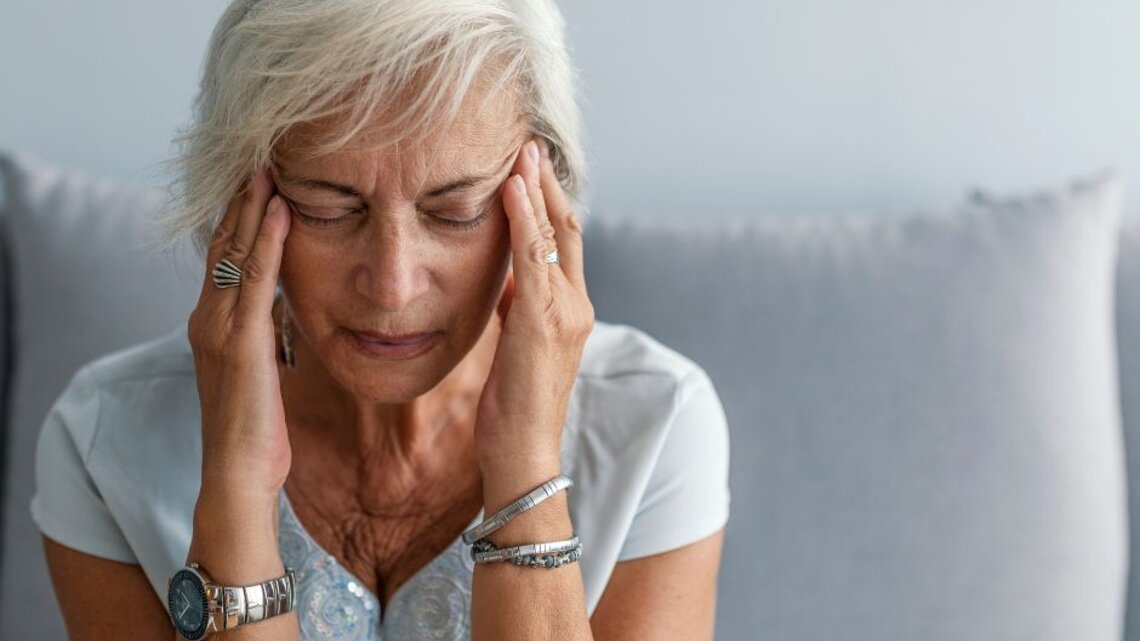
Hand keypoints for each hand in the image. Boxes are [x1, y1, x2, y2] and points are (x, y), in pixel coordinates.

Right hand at [186, 169, 292, 497]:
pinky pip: (256, 280)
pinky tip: (280, 211)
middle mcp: (207, 318)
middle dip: (241, 200)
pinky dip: (268, 242)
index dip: (238, 217)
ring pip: (235, 253)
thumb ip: (263, 333)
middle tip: (259, 156)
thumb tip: (278, 306)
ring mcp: (219, 328)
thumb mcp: (260, 369)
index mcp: (213, 324)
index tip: (256, 181)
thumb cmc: (256, 428)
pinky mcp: (240, 342)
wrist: (239, 472)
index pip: (223, 258)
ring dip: (252, 207)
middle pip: (223, 245)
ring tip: (268, 167)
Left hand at [473, 138, 594, 470]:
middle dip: (549, 185)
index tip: (531, 170)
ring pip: (556, 236)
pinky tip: (511, 189)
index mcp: (571, 312)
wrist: (524, 455)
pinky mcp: (543, 322)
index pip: (565, 246)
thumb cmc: (514, 408)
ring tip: (522, 153)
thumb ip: (518, 312)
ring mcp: (565, 313)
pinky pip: (535, 258)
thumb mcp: (516, 349)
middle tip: (530, 146)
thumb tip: (505, 282)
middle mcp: (577, 307)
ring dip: (537, 190)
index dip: (550, 205)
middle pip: (569, 230)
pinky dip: (525, 219)